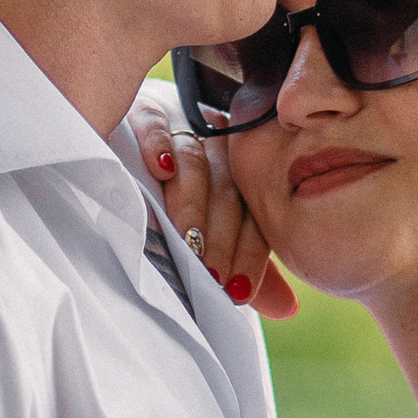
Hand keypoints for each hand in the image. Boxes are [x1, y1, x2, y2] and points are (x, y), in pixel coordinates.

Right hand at [128, 91, 297, 318]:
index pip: (253, 215)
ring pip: (196, 164)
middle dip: (221, 240)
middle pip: (227, 193)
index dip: (248, 253)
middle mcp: (220, 148)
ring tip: (188, 242)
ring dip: (192, 206)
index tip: (237, 292)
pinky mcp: (147, 109)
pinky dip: (158, 145)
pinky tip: (159, 170)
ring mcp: (185, 125)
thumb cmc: (171, 193)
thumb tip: (287, 309)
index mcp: (242, 175)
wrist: (130, 126)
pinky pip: (156, 123)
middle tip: (211, 278)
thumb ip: (246, 263)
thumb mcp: (211, 229)